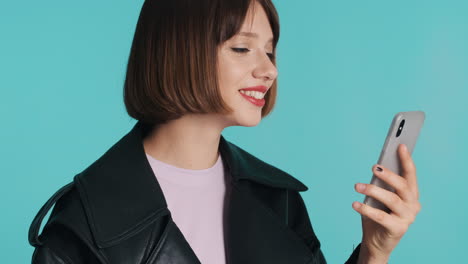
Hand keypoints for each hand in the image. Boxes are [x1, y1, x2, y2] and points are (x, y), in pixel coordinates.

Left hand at [352, 144, 420, 262]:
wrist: (376, 242)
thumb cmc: (378, 215)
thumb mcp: (379, 197)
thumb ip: (381, 185)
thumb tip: (376, 168)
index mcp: (411, 194)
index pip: (411, 175)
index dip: (406, 160)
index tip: (401, 146)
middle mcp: (413, 205)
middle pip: (403, 186)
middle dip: (388, 175)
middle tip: (373, 167)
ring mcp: (407, 218)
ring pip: (392, 199)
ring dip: (373, 190)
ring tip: (357, 186)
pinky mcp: (397, 229)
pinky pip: (381, 217)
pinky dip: (366, 209)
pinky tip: (355, 204)